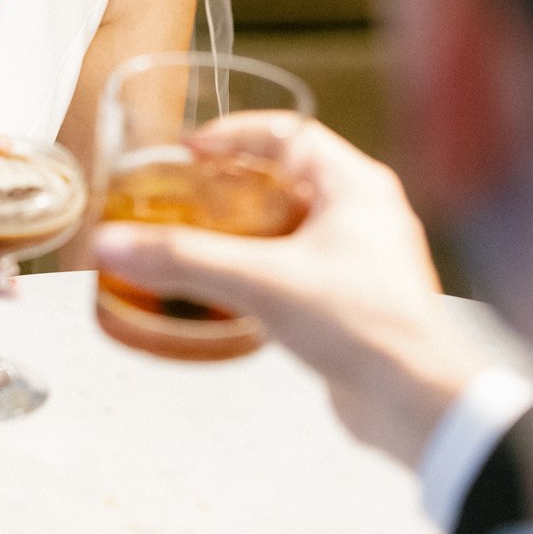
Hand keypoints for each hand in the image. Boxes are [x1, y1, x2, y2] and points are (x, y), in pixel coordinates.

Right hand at [93, 120, 485, 466]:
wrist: (414, 401)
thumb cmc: (370, 328)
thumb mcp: (261, 282)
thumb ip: (185, 260)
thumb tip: (118, 243)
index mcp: (354, 185)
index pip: (286, 132)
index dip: (232, 135)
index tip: (189, 151)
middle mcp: (362, 213)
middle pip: (283, 177)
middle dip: (230, 186)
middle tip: (184, 197)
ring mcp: (359, 256)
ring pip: (289, 225)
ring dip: (242, 231)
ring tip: (196, 244)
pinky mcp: (350, 298)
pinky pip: (295, 268)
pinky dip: (259, 270)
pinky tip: (228, 294)